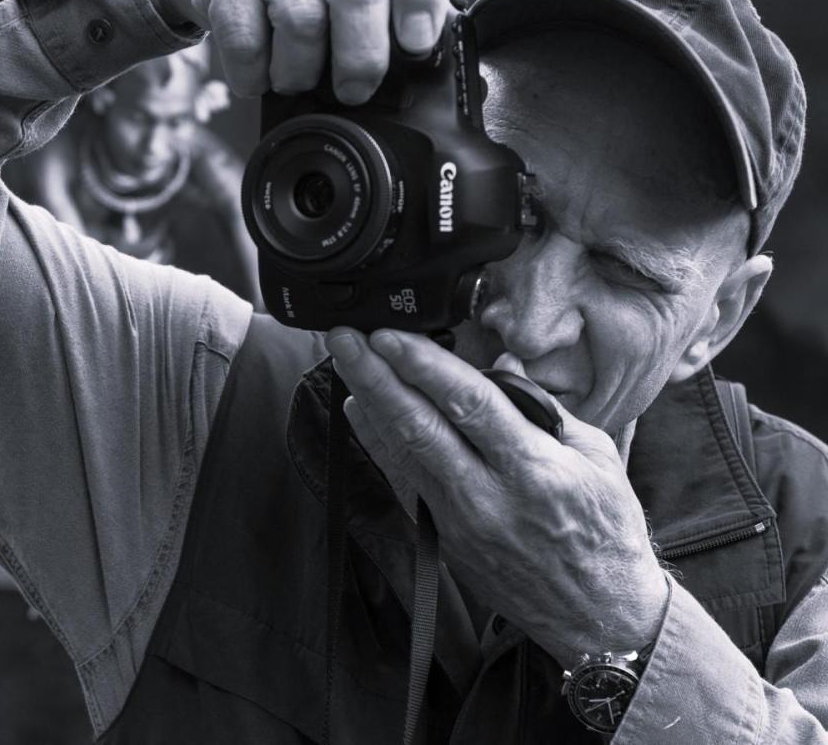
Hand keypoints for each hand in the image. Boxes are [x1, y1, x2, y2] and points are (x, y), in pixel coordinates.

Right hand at [126, 0, 449, 103]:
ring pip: (303, 21)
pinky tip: (259, 72)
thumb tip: (412, 74)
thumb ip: (384, 16)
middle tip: (355, 91)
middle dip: (362, 55)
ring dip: (301, 72)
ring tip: (296, 78)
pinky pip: (248, 44)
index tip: (416, 45)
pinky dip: (256, 77)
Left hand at [326, 327, 668, 664]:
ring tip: (345, 361)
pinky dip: (378, 441)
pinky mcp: (445, 537)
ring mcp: (460, 521)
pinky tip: (359, 410)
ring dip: (369, 402)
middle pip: (419, 427)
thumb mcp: (597, 458)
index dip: (424, 367)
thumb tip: (501, 367)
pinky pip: (404, 480)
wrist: (599, 615)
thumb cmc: (606, 531)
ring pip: (402, 451)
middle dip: (377, 377)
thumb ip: (544, 409)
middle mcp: (488, 496)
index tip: (391, 336)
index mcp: (535, 470)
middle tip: (346, 339)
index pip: (470, 405)